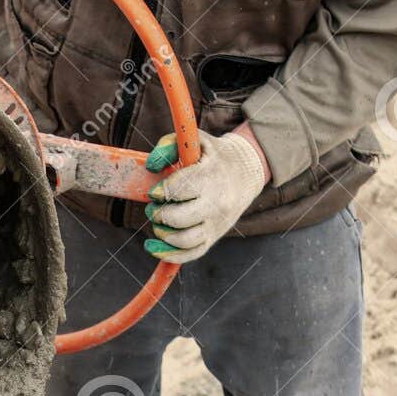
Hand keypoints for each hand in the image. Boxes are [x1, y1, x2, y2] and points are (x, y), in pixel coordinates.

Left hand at [143, 127, 269, 262]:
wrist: (246, 172)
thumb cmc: (212, 156)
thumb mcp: (196, 141)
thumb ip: (169, 145)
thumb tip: (150, 166)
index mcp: (210, 176)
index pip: (179, 190)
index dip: (160, 192)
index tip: (155, 191)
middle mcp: (216, 203)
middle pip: (179, 218)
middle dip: (159, 214)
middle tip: (154, 207)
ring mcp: (216, 223)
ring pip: (184, 240)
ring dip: (162, 234)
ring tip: (158, 223)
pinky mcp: (214, 237)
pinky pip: (191, 254)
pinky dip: (169, 255)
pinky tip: (153, 247)